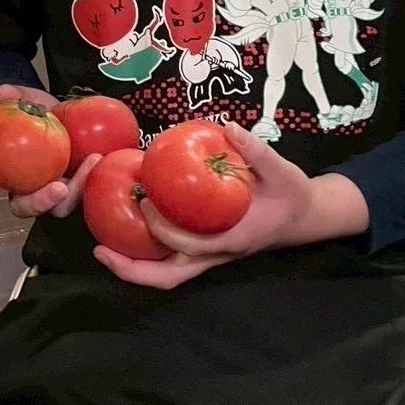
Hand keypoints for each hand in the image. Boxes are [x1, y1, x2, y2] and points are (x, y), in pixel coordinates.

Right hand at [0, 84, 96, 218]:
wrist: (59, 113)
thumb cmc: (35, 111)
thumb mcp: (26, 99)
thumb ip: (14, 96)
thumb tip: (3, 92)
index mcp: (3, 172)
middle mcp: (25, 188)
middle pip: (25, 207)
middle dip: (39, 203)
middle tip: (58, 188)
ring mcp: (50, 191)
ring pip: (58, 206)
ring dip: (74, 191)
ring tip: (90, 163)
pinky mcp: (73, 188)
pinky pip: (81, 190)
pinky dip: (90, 176)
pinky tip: (98, 157)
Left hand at [94, 122, 369, 288]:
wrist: (305, 216)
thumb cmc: (292, 194)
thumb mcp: (284, 171)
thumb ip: (259, 152)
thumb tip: (230, 127)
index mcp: (234, 240)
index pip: (192, 246)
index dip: (165, 230)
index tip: (146, 202)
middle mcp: (217, 255)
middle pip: (169, 277)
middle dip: (133, 271)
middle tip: (100, 250)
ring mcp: (208, 256)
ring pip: (166, 274)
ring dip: (133, 266)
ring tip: (101, 246)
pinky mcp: (203, 248)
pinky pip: (169, 258)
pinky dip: (145, 251)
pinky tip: (123, 228)